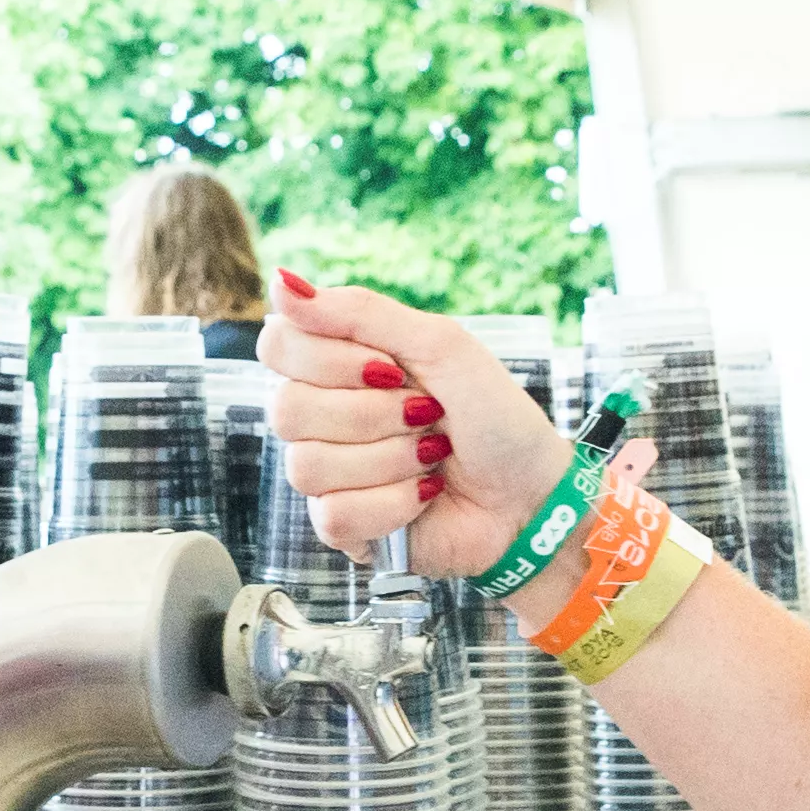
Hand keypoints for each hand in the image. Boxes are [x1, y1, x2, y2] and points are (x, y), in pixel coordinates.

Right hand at [255, 272, 570, 574]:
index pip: (277, 346)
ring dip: (390, 460)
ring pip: (309, 467)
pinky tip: (424, 495)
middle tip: (425, 413)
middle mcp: (323, 418)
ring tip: (431, 456)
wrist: (532, 492)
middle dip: (372, 413)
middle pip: (287, 409)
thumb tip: (280, 282)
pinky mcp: (344, 528)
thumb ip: (360, 312)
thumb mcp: (440, 344)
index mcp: (339, 365)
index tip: (391, 366)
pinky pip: (334, 515)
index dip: (329, 359)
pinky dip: (393, 504)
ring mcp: (330, 475)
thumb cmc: (494, 415)